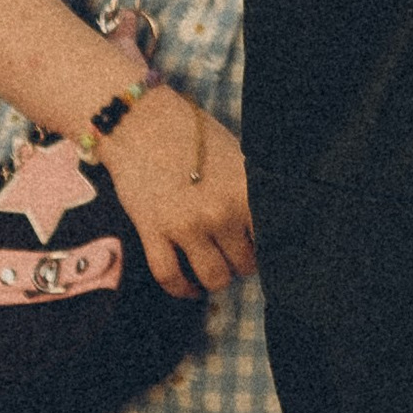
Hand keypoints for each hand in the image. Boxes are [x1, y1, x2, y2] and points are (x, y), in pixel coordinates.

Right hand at [99, 86, 257, 296]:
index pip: (270, 238)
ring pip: (213, 277)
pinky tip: (190, 288)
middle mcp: (219, 212)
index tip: (264, 249)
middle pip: (244, 264)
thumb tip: (268, 220)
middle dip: (243, 263)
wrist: (142, 122)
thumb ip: (251, 191)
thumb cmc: (192, 135)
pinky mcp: (153, 232)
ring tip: (217, 270)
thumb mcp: (237, 157)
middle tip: (238, 255)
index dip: (269, 248)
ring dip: (217, 279)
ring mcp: (185, 226)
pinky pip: (171, 277)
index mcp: (245, 190)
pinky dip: (182, 289)